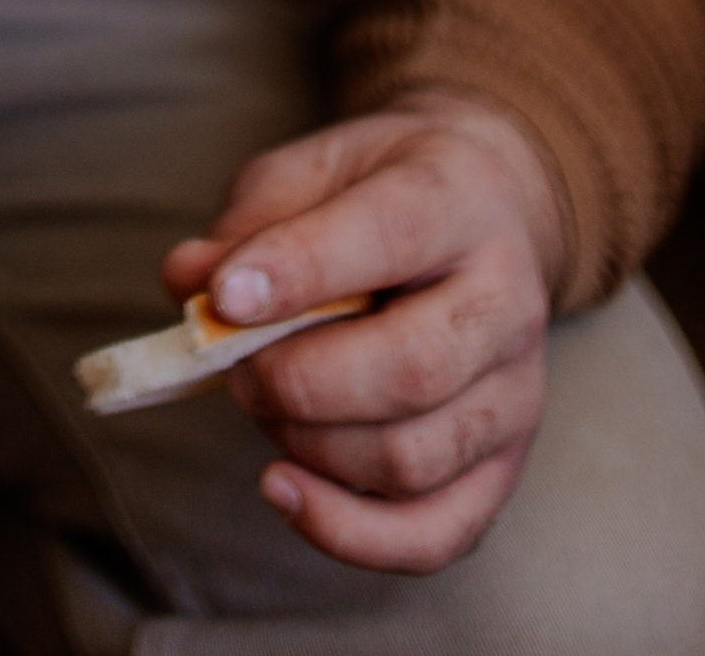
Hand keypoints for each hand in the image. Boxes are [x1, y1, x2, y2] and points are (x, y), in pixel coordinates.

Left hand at [164, 96, 567, 574]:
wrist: (484, 214)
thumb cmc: (380, 190)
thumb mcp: (313, 169)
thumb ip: (253, 221)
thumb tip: (190, 283)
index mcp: (460, 200)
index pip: (388, 237)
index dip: (299, 271)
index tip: (223, 297)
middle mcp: (506, 303)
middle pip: (412, 369)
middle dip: (298, 380)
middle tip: (235, 364)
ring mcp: (514, 396)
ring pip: (412, 458)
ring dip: (309, 445)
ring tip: (261, 402)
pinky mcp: (503, 468)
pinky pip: (433, 534)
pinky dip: (347, 531)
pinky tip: (284, 487)